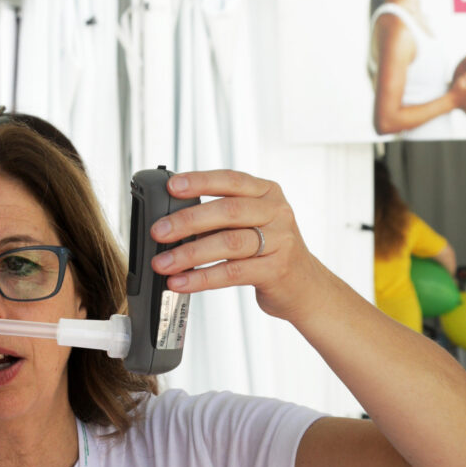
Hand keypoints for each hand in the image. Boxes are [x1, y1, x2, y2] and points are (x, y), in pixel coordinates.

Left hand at [147, 170, 327, 321]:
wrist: (306, 287)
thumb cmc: (270, 251)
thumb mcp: (255, 222)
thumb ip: (224, 215)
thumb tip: (172, 220)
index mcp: (268, 193)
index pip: (231, 180)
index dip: (200, 181)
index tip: (172, 186)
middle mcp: (277, 213)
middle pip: (228, 211)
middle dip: (188, 221)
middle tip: (159, 231)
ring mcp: (280, 242)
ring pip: (229, 243)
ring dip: (189, 254)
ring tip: (163, 263)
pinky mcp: (276, 271)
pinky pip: (232, 273)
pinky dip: (202, 278)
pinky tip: (181, 282)